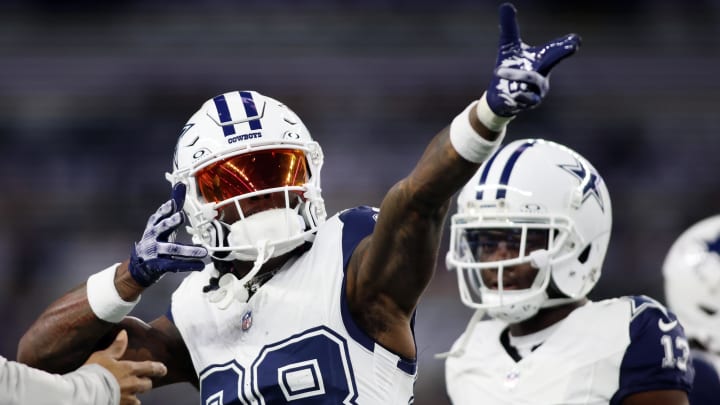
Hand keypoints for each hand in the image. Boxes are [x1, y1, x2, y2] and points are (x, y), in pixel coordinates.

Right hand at [84, 330, 166, 404]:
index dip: (158, 369)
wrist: (85, 393)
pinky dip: (127, 404)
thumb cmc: (93, 373)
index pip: (150, 368)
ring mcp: (127, 398)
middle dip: (146, 383)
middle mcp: (132, 385)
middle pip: (147, 385)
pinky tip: (121, 401)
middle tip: (142, 381)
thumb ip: (116, 347)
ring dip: (136, 396)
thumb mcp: (103, 356)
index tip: (163, 369)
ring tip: (130, 394)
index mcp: (130, 369)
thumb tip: (124, 334)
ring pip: (138, 399)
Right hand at [128, 183, 207, 286]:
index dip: (165, 209)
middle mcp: (153, 237)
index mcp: (154, 225)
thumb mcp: (162, 222)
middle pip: (162, 228)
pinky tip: (200, 265)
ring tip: (204, 251)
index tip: (172, 203)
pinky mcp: (160, 265)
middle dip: (170, 222)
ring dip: (188, 251)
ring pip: (172, 250)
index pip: (159, 215)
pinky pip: (176, 265)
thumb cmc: (156, 238)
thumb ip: (173, 206)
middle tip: (180, 216)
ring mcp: (156, 252)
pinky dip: (189, 265)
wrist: (140, 264)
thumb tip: (180, 185)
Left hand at [485, 2, 580, 116]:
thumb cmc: (509, 68)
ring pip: (532, 79)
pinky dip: (517, 94)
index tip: (576, 39)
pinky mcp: (528, 103)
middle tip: (573, 44)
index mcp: (542, 60)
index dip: (566, 44)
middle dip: (561, 52)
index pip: (555, 49)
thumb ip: (509, 27)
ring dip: (515, 74)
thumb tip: (506, 5)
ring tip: (498, 70)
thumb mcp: (508, 47)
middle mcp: (543, 74)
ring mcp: (538, 90)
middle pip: (553, 61)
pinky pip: (526, 98)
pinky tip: (510, 93)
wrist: (500, 96)